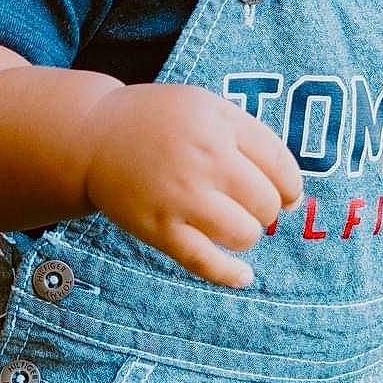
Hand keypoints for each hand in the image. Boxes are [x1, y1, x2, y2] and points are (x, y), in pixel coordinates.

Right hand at [81, 83, 303, 287]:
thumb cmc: (158, 123)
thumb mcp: (205, 106)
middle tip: (248, 208)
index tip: (287, 196)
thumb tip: (289, 190)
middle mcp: (204, 158)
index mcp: (219, 122)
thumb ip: (247, 136)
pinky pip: (206, 262)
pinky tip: (243, 276)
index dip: (290, 186)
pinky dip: (230, 274)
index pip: (279, 163)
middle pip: (265, 202)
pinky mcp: (159, 228)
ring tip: (232, 227)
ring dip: (246, 235)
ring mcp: (181, 196)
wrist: (92, 137)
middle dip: (264, 210)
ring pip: (243, 234)